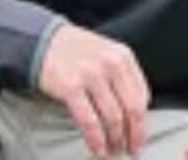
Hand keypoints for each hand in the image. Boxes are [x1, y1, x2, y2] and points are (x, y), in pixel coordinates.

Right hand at [37, 23, 149, 158]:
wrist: (45, 40)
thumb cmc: (77, 50)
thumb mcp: (107, 54)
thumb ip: (123, 78)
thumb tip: (135, 116)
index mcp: (123, 56)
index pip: (142, 96)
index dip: (142, 122)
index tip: (139, 136)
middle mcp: (111, 63)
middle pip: (132, 109)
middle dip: (134, 136)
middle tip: (131, 150)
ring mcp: (91, 75)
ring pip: (113, 118)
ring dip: (115, 142)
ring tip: (113, 152)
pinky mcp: (71, 87)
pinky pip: (89, 121)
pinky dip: (96, 141)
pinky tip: (98, 150)